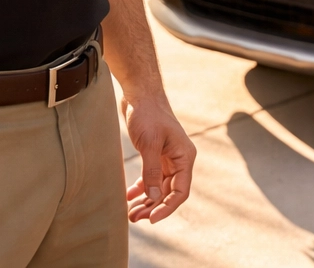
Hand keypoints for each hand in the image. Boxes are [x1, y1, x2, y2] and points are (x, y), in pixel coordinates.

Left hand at [122, 92, 196, 223]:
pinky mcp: (154, 155)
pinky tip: (129, 197)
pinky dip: (141, 189)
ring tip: (131, 214)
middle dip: (153, 207)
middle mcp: (179, 159)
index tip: (151, 219)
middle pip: (169, 192)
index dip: (167, 207)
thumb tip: (153, 198)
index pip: (181, 191)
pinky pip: (150, 178)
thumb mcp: (149, 143)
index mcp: (184, 157)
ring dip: (146, 201)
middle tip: (134, 218)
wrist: (140, 94)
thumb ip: (151, 172)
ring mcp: (167, 158)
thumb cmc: (148, 114)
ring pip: (159, 188)